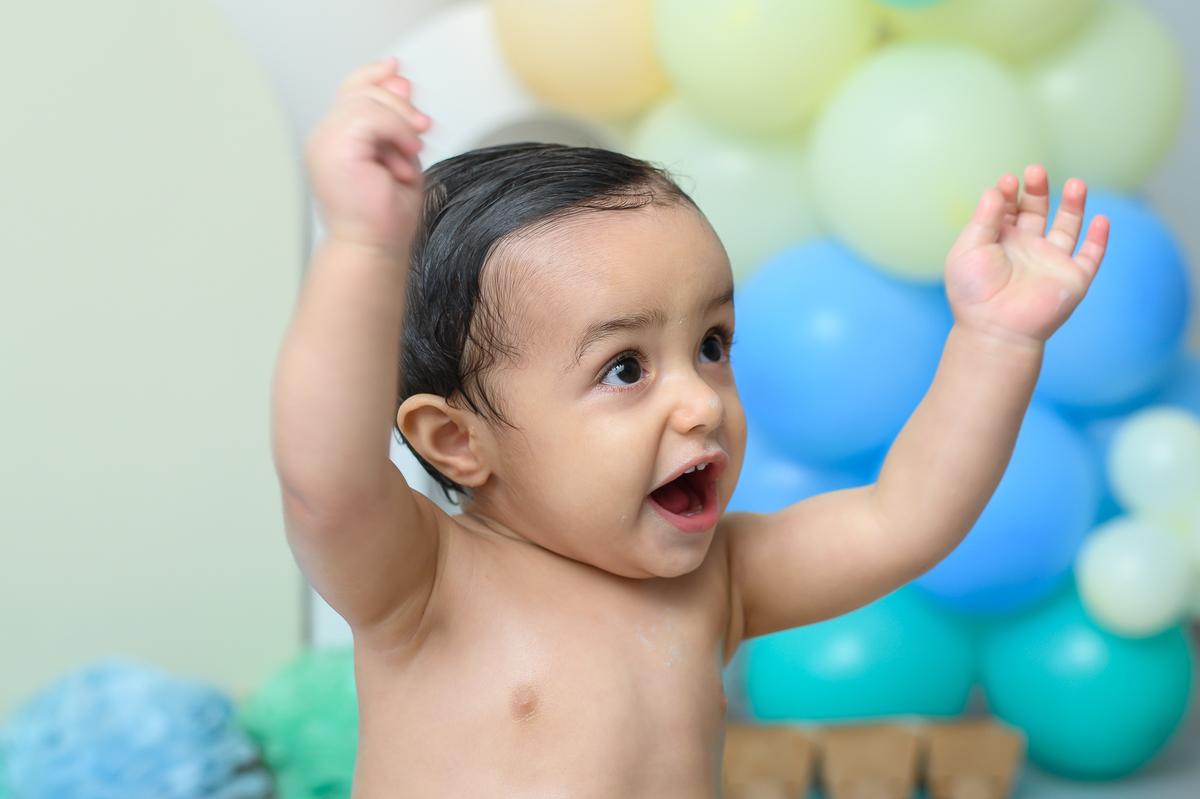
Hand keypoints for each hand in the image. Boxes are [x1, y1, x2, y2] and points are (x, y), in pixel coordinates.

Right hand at [305, 57, 430, 253]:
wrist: (375, 249)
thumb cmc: (385, 217)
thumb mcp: (399, 154)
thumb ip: (397, 120)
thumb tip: (400, 80)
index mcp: (336, 139)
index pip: (351, 89)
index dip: (374, 74)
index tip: (398, 70)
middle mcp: (324, 138)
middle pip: (362, 90)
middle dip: (400, 105)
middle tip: (422, 129)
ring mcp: (324, 142)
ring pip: (368, 100)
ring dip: (401, 124)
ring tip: (408, 153)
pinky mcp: (333, 148)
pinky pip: (371, 116)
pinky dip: (396, 131)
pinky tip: (403, 156)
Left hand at [943, 165, 1108, 347]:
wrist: (994, 330)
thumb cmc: (974, 293)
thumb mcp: (969, 249)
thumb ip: (984, 218)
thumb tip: (997, 188)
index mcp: (999, 241)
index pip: (1008, 208)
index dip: (1009, 192)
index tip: (1007, 182)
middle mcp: (1026, 248)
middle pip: (1037, 210)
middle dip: (1037, 190)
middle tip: (1035, 172)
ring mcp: (1050, 262)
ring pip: (1067, 227)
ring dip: (1073, 204)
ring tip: (1075, 183)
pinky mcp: (1072, 278)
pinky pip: (1091, 256)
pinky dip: (1100, 238)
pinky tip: (1100, 219)